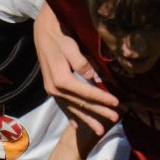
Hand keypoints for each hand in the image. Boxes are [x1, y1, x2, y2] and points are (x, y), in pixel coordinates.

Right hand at [34, 6, 119, 135]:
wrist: (43, 28)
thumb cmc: (59, 33)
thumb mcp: (70, 44)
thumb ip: (80, 62)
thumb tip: (93, 77)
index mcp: (61, 79)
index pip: (86, 93)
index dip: (102, 99)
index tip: (117, 103)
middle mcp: (55, 88)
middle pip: (80, 104)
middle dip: (98, 113)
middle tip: (115, 120)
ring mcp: (52, 90)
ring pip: (72, 108)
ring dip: (87, 119)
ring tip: (100, 130)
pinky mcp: (52, 87)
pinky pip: (63, 105)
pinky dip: (71, 115)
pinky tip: (76, 124)